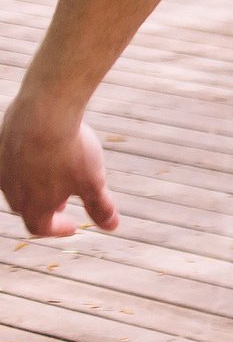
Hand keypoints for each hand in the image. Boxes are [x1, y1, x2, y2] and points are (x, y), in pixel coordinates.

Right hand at [0, 92, 119, 237]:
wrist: (44, 112)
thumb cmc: (70, 151)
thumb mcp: (93, 182)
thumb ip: (100, 206)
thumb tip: (112, 225)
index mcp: (33, 206)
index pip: (41, 228)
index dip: (58, 229)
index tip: (73, 226)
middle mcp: (12, 191)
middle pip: (27, 207)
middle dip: (47, 208)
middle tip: (64, 203)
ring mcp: (4, 168)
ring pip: (18, 184)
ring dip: (37, 186)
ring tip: (55, 177)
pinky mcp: (2, 146)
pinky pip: (14, 160)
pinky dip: (29, 163)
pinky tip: (44, 151)